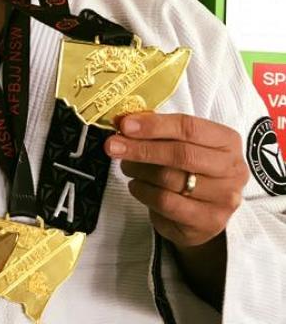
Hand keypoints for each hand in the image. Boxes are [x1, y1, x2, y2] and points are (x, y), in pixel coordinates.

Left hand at [106, 112, 247, 247]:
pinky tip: (136, 185)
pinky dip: (143, 191)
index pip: (189, 127)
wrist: (200, 214)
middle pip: (181, 154)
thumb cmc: (188, 170)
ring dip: (139, 170)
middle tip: (113, 146)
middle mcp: (232, 169)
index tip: (125, 125)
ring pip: (170, 179)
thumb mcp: (179, 144)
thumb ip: (157, 131)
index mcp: (227, 141)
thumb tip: (124, 123)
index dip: (154, 125)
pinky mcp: (209, 221)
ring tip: (127, 166)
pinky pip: (166, 202)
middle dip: (141, 148)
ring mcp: (224, 198)